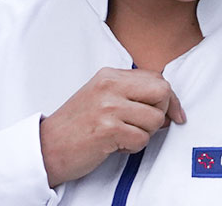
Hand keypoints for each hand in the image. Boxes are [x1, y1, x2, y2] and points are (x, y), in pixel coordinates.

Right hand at [39, 67, 185, 187]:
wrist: (47, 147)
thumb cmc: (76, 126)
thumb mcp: (101, 97)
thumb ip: (131, 94)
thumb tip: (169, 106)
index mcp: (109, 75)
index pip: (157, 78)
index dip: (170, 99)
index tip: (174, 114)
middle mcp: (109, 86)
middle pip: (162, 92)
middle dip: (162, 112)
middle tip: (146, 125)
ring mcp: (108, 107)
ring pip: (155, 119)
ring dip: (145, 134)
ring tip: (124, 135)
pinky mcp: (108, 129)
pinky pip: (142, 139)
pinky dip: (133, 147)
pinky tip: (116, 145)